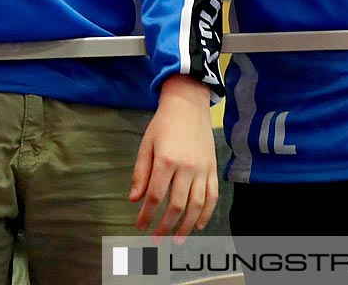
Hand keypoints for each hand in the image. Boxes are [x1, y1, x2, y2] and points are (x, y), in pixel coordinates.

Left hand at [130, 76, 216, 238]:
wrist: (189, 105)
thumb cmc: (163, 125)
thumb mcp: (146, 146)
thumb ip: (140, 174)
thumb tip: (134, 200)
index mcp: (166, 160)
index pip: (155, 197)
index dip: (146, 216)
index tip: (140, 227)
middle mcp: (187, 167)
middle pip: (177, 205)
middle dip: (165, 227)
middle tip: (156, 241)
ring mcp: (203, 168)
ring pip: (197, 204)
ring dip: (187, 226)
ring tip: (176, 241)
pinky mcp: (213, 168)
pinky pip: (213, 195)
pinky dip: (207, 212)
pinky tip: (199, 225)